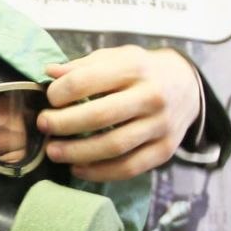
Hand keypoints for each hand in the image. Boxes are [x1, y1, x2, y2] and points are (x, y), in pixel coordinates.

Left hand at [37, 46, 200, 181]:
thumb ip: (83, 66)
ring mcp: (160, 125)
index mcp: (135, 67)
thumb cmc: (142, 71)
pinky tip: (78, 168)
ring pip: (114, 146)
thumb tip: (50, 73)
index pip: (87, 81)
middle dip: (63, 124)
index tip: (49, 98)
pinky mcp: (164, 150)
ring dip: (77, 153)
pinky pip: (128, 168)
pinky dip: (99, 172)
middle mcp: (151, 96)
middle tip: (43, 126)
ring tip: (53, 152)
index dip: (60, 92)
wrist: (187, 84)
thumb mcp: (116, 57)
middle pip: (100, 116)